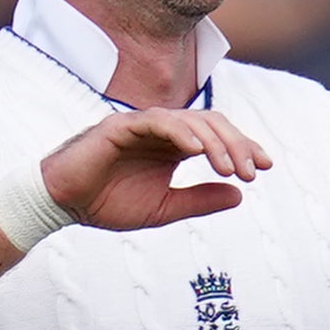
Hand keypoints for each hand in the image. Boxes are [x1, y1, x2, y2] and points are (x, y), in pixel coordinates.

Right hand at [43, 107, 270, 233]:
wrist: (63, 205)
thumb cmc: (108, 203)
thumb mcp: (164, 208)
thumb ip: (200, 201)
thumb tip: (239, 196)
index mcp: (173, 147)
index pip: (216, 137)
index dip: (244, 147)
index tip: (266, 167)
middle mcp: (161, 132)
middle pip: (211, 123)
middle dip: (238, 145)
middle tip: (254, 172)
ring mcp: (141, 126)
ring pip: (189, 120)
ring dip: (215, 142)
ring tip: (230, 168)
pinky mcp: (118, 126)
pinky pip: (155, 121)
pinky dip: (180, 132)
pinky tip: (198, 151)